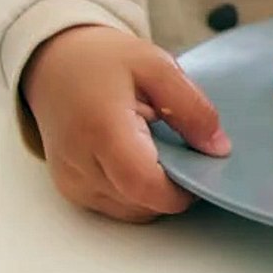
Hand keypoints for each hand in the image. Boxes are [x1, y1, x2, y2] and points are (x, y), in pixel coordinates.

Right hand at [20, 25, 231, 222]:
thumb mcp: (157, 66)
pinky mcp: (71, 191)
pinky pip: (118, 207)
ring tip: (154, 146)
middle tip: (179, 145)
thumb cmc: (104, 61)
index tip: (201, 164)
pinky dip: (137, 191)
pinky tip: (138, 157)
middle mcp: (80, 165)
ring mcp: (72, 183)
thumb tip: (218, 150)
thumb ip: (192, 108)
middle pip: (143, 203)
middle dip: (173, 186)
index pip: (146, 186)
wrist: (54, 64)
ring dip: (156, 190)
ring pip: (134, 211)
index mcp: (102, 129)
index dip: (182, 188)